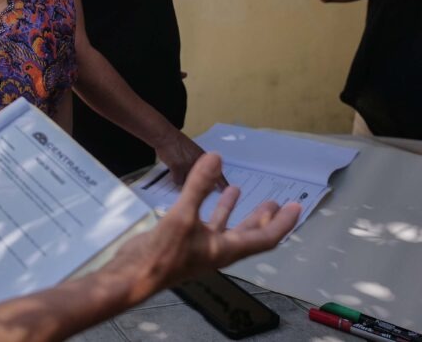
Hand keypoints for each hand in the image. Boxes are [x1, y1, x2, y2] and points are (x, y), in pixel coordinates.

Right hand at [112, 153, 300, 291]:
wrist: (135, 274)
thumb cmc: (164, 253)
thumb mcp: (183, 216)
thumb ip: (198, 186)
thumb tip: (215, 158)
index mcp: (226, 249)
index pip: (265, 237)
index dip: (283, 222)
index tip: (296, 207)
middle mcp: (218, 250)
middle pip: (250, 234)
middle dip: (263, 217)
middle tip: (277, 202)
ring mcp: (201, 247)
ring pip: (225, 227)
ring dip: (235, 210)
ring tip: (239, 190)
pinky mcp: (185, 242)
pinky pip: (206, 222)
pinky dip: (209, 208)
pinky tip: (204, 195)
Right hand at [154, 128, 225, 187]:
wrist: (166, 136)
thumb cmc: (178, 144)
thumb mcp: (194, 152)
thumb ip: (200, 164)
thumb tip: (203, 176)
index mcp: (206, 159)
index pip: (217, 174)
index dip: (222, 184)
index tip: (227, 191)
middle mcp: (199, 162)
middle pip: (201, 181)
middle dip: (198, 183)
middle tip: (193, 180)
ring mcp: (188, 165)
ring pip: (188, 182)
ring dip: (184, 178)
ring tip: (179, 169)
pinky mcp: (177, 168)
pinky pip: (178, 181)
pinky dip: (175, 177)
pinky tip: (172, 169)